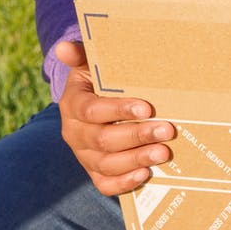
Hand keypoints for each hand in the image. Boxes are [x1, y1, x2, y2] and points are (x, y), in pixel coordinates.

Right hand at [56, 40, 175, 195]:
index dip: (118, 110)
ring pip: (106, 164)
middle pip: (103, 139)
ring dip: (136, 159)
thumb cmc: (98, 79)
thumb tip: (63, 46)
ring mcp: (84, 155)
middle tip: (167, 130)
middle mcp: (74, 133)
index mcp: (73, 104)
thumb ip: (81, 54)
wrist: (92, 102)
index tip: (146, 107)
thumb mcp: (89, 64)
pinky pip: (104, 183)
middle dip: (137, 135)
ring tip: (163, 152)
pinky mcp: (94, 170)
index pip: (92, 110)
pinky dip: (124, 182)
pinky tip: (146, 174)